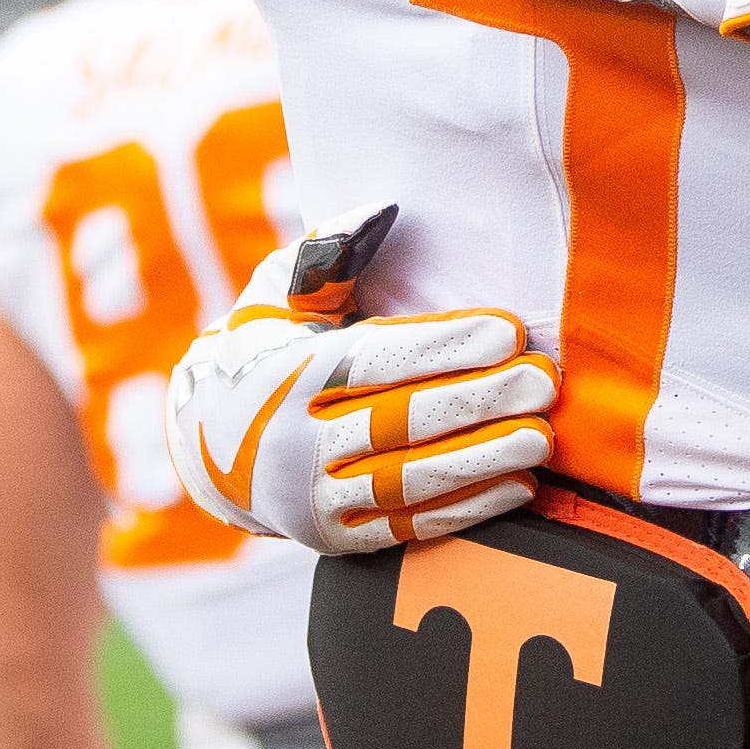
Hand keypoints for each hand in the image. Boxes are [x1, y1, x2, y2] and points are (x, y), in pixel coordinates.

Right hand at [166, 207, 555, 552]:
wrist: (207, 445)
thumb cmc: (266, 350)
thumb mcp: (277, 295)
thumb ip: (328, 255)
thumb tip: (381, 211)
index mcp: (287, 373)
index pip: (376, 359)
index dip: (445, 346)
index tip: (509, 332)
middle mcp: (295, 441)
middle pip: (401, 420)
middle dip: (480, 401)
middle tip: (542, 381)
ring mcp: (315, 497)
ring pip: (410, 478)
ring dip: (483, 460)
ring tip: (540, 437)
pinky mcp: (338, 537)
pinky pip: (410, 526)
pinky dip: (467, 508)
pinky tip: (518, 485)